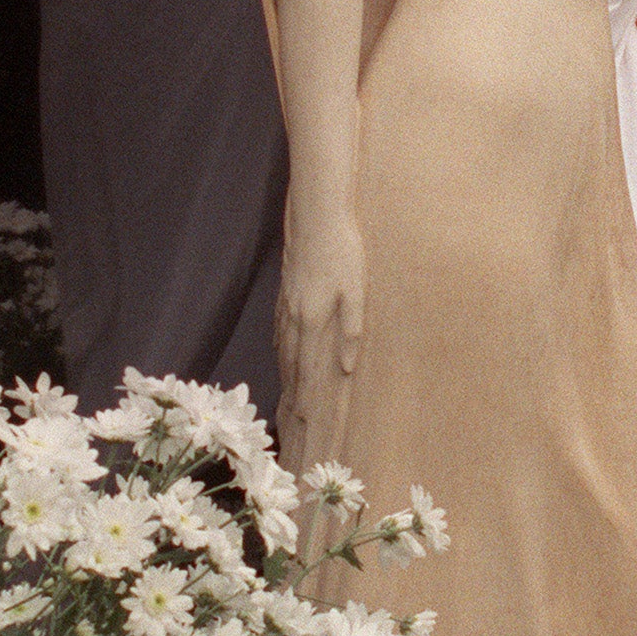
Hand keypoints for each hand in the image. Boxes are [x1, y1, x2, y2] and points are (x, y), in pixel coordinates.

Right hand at [277, 210, 365, 449]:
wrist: (317, 217)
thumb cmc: (342, 252)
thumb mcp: (356, 291)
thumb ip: (351, 330)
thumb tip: (346, 366)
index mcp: (311, 319)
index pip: (306, 368)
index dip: (305, 395)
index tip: (303, 418)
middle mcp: (293, 317)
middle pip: (290, 363)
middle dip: (292, 392)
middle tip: (293, 418)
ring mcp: (286, 304)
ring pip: (282, 348)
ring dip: (285, 374)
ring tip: (287, 394)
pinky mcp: (285, 292)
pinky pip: (280, 330)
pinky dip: (281, 349)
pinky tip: (282, 353)